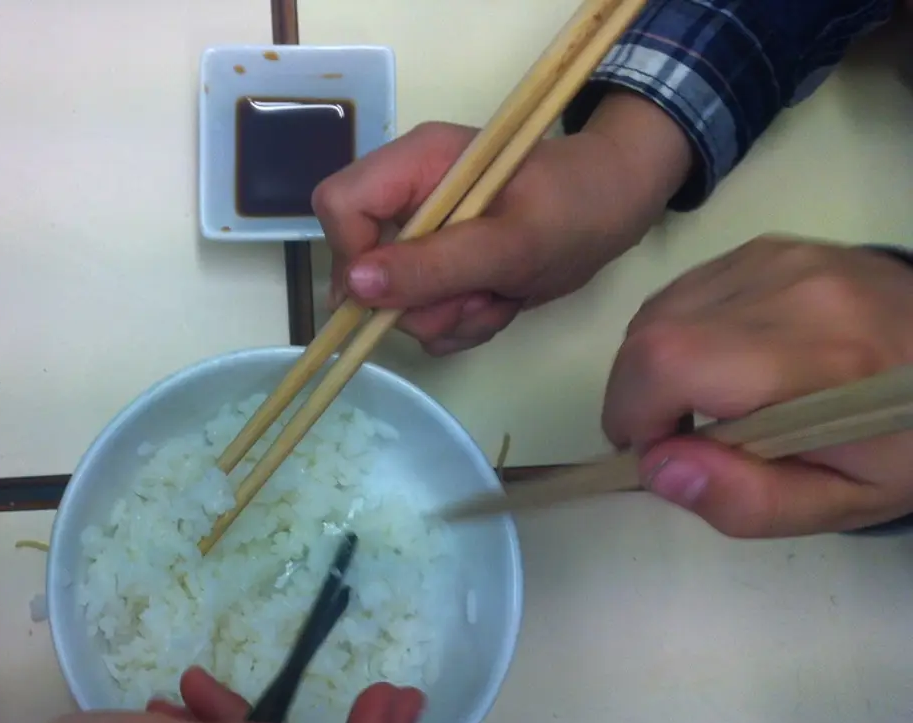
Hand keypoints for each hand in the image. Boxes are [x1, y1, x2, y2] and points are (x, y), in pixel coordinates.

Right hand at [312, 92, 691, 355]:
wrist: (618, 209)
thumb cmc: (578, 207)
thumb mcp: (513, 242)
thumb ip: (434, 265)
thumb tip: (353, 287)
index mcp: (414, 164)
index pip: (338, 206)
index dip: (354, 257)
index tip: (404, 294)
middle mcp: (406, 199)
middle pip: (361, 269)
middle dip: (421, 303)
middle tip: (478, 298)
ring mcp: (419, 236)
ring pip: (395, 305)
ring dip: (449, 317)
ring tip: (500, 297)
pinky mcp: (436, 268)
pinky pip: (422, 318)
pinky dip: (462, 324)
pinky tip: (500, 302)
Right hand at [604, 235, 912, 536]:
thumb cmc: (898, 442)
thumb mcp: (840, 504)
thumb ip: (748, 501)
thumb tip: (657, 465)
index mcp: (824, 361)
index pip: (674, 363)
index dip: (637, 414)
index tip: (664, 456)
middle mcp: (796, 290)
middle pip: (651, 337)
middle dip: (634, 401)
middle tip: (677, 440)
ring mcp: (779, 259)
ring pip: (655, 313)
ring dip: (649, 370)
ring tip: (698, 405)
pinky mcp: (765, 248)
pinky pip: (681, 294)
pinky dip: (673, 338)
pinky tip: (713, 367)